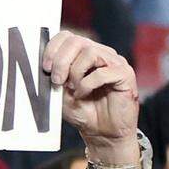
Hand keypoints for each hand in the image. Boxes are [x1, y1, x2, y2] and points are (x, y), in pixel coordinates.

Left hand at [41, 31, 138, 162]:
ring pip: (90, 52)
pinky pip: (103, 72)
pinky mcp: (125, 74)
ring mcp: (114, 62)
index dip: (53, 48)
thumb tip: (43, 65)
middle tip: (56, 81)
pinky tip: (84, 94)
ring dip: (75, 73)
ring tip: (74, 89)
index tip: (45, 68)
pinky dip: (88, 84)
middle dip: (61, 61)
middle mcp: (100, 53)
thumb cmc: (82, 111)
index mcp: (84, 54)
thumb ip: (53, 77)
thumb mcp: (60, 93)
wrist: (102, 133)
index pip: (67, 36)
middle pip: (77, 41)